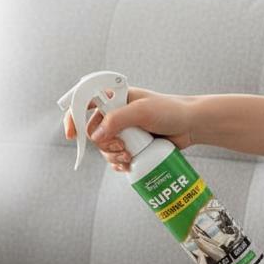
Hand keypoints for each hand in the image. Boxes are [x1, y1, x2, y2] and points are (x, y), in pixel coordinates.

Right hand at [63, 87, 195, 171]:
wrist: (191, 126)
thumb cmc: (171, 111)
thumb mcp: (142, 111)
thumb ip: (117, 119)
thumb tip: (96, 135)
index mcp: (114, 98)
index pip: (84, 104)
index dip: (73, 118)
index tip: (72, 135)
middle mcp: (115, 113)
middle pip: (92, 133)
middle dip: (104, 144)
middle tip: (121, 146)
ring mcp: (122, 131)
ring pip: (103, 148)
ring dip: (112, 156)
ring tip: (130, 156)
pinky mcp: (130, 145)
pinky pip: (114, 158)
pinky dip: (118, 163)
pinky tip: (128, 165)